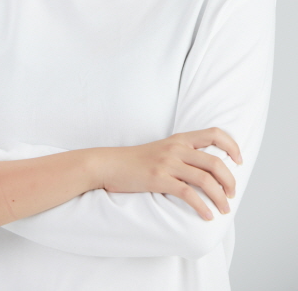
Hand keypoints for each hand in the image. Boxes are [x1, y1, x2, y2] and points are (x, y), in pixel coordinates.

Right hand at [94, 127, 241, 220]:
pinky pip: (188, 194)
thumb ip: (182, 154)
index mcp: (180, 139)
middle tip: (231, 194)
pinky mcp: (159, 179)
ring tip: (224, 209)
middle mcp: (177, 148)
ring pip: (206, 180)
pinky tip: (206, 215)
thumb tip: (206, 169)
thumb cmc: (136, 161)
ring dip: (220, 197)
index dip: (231, 146)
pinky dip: (202, 207)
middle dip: (229, 181)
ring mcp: (168, 163)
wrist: (109, 164)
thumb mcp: (162, 150)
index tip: (238, 161)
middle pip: (215, 162)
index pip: (214, 134)